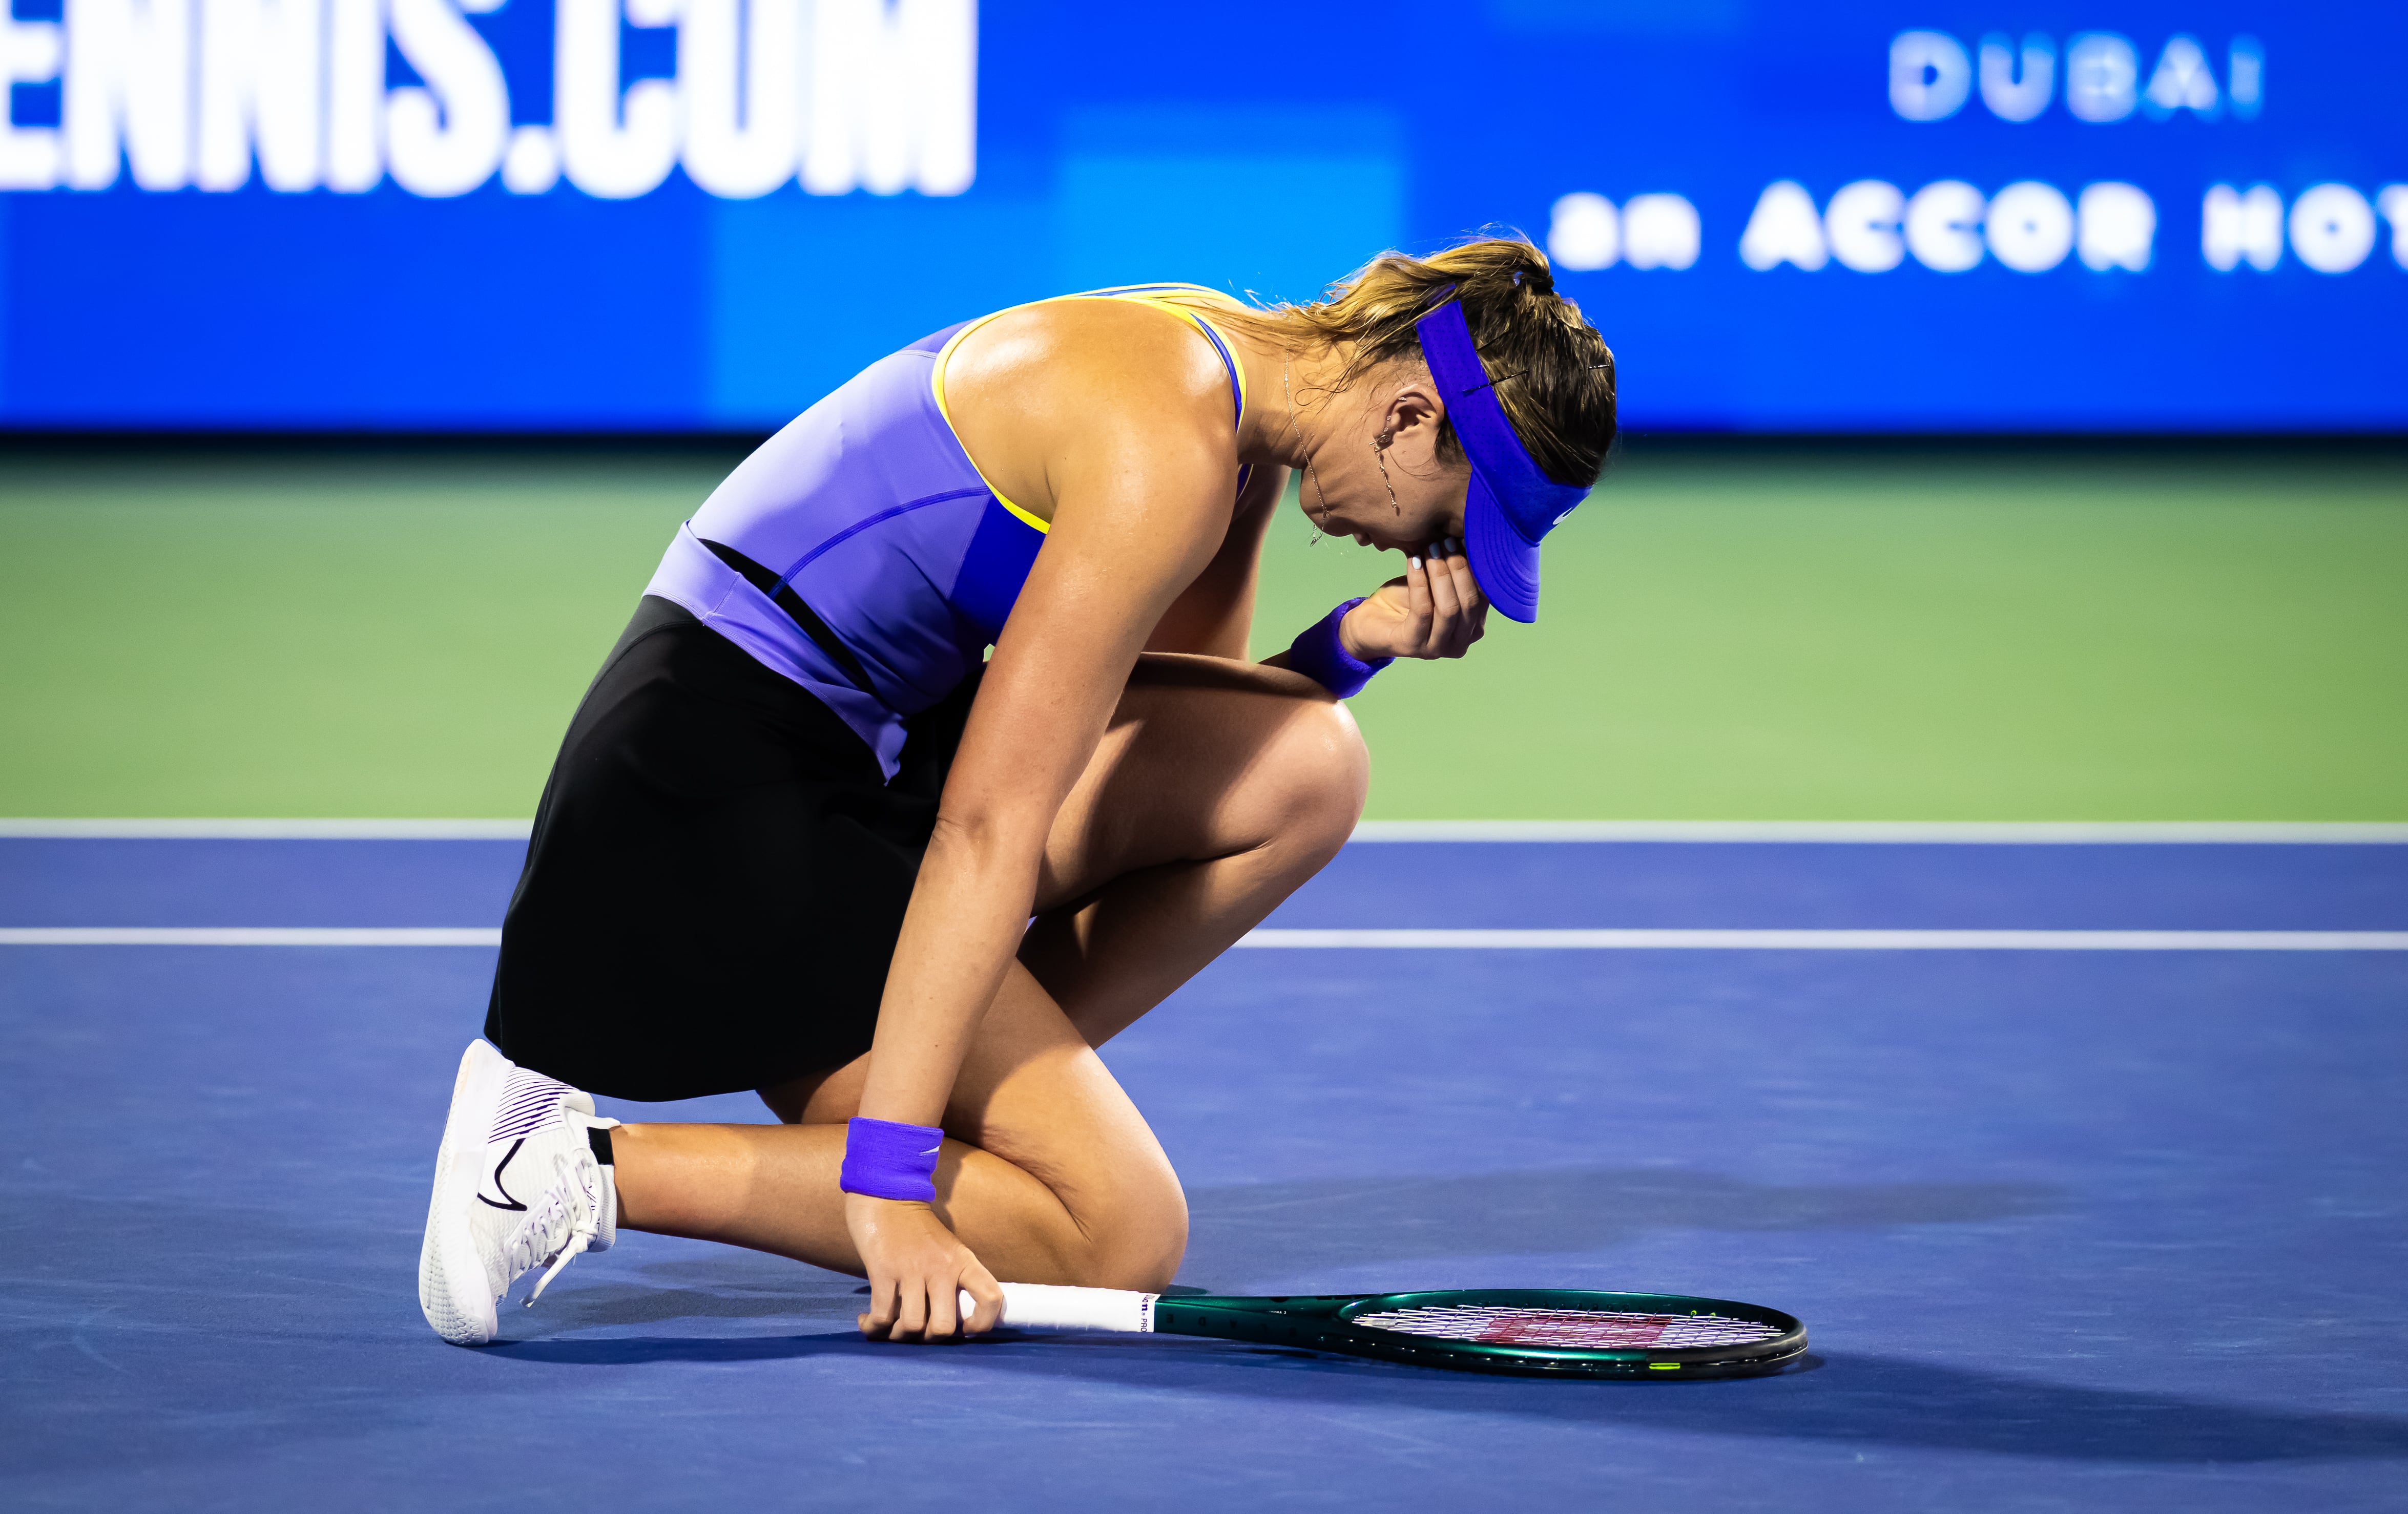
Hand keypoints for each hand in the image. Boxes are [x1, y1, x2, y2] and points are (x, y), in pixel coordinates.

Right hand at [847, 1192, 1004, 1340]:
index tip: (965, 1330)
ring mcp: (912, 1269)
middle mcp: (941, 1267)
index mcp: (963, 1261)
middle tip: (918, 1331)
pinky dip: (873, 1327)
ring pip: (911, 1326)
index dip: (982, 1324)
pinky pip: (881, 1316)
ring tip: (890, 1327)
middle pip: (943, 1327)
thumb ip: (953, 1278)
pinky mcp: (883, 1270)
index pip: (991, 1298)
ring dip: (898, 1335)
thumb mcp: (947, 1249)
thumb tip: (954, 1321)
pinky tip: (868, 1321)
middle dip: (928, 1339)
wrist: (886, 1195)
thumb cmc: (916, 1229)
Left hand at [1341, 538, 1487, 661]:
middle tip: (1446, 541)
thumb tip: (1469, 537)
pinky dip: (1419, 581)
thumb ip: (1454, 571)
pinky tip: (1413, 560)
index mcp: (1472, 629)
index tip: (1464, 538)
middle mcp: (1460, 644)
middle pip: (1469, 602)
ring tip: (1430, 548)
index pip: (1483, 596)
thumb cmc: (1404, 602)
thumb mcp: (1435, 584)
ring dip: (1440, 573)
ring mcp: (1437, 649)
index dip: (1475, 567)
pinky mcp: (1413, 645)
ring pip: (1449, 608)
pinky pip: (1423, 609)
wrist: (1369, 623)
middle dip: (1459, 568)